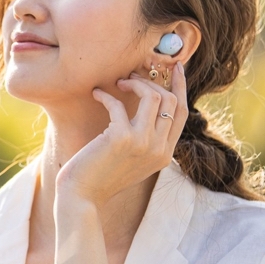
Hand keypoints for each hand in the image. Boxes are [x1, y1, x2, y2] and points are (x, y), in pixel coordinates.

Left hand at [56, 62, 188, 209]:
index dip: (180, 86)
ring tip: (117, 84)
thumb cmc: (100, 175)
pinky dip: (106, 96)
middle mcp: (159, 149)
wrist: (82, 196)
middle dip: (152, 82)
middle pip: (171, 101)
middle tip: (130, 78)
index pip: (182, 113)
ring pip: (154, 97)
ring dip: (134, 84)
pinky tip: (96, 95)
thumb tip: (149, 103)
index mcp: (165, 154)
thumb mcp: (132, 158)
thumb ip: (146, 138)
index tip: (174, 66)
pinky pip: (118, 105)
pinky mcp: (121, 138)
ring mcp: (143, 144)